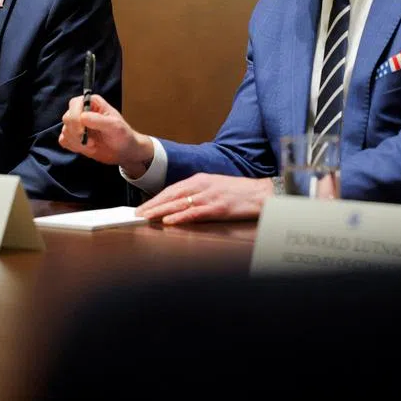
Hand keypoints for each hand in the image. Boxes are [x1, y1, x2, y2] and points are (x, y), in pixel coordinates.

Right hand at [59, 93, 152, 173]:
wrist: (123, 151)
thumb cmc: (122, 135)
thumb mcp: (115, 126)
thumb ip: (99, 120)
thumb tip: (82, 117)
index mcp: (92, 102)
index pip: (75, 104)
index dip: (75, 117)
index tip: (83, 131)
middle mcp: (81, 111)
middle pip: (67, 118)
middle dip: (77, 133)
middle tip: (91, 142)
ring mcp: (76, 124)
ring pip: (65, 131)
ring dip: (78, 142)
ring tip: (93, 145)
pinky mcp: (73, 137)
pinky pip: (63, 140)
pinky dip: (73, 146)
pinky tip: (85, 148)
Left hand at [136, 173, 273, 224]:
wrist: (262, 193)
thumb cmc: (240, 192)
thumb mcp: (215, 186)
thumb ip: (197, 192)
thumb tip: (179, 203)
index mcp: (200, 179)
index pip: (172, 189)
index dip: (155, 198)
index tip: (143, 207)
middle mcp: (202, 185)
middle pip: (171, 196)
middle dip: (152, 205)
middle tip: (137, 214)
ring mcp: (209, 196)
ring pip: (179, 204)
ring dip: (160, 211)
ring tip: (146, 217)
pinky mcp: (218, 208)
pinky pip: (194, 213)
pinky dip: (180, 217)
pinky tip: (168, 221)